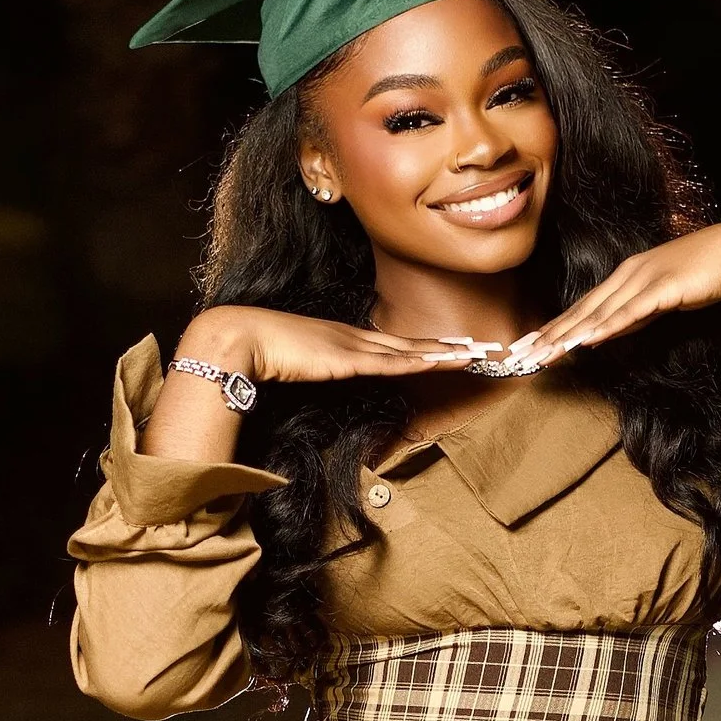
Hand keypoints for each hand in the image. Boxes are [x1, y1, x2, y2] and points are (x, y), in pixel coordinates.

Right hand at [185, 306, 473, 389]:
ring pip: (410, 351)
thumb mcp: (293, 366)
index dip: (422, 346)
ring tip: (478, 353)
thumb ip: (311, 375)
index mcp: (341, 339)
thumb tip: (317, 383)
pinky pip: (394, 363)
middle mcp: (353, 338)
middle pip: (410, 344)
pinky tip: (445, 360)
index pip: (391, 344)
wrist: (238, 339)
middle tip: (482, 346)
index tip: (449, 346)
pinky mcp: (348, 358)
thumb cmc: (256, 354)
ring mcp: (353, 345)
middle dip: (446, 345)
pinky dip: (423, 361)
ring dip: (445, 352)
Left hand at [499, 219, 720, 370]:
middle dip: (550, 335)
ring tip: (544, 354)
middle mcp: (628, 274)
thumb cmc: (707, 273)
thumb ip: (634, 314)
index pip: (583, 307)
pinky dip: (608, 326)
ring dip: (569, 335)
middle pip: (582, 311)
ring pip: (599, 313)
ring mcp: (645, 279)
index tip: (530, 346)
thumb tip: (606, 333)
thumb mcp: (662, 298)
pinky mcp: (665, 287)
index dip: (555, 328)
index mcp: (626, 276)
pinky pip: (631, 312)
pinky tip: (588, 340)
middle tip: (521, 357)